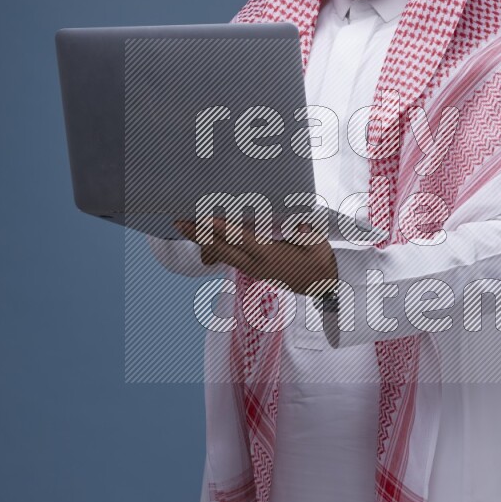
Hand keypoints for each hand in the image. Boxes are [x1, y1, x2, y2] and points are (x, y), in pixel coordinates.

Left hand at [174, 217, 337, 295]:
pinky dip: (211, 246)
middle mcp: (255, 264)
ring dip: (201, 240)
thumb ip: (308, 236)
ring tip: (183, 226)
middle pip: (221, 248)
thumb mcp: (318, 247)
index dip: (222, 228)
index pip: (240, 239)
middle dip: (200, 234)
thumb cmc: (319, 260)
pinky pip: (226, 256)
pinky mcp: (251, 268)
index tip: (205, 217)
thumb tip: (300, 226)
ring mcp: (251, 268)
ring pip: (220, 253)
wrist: (321, 284)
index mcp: (269, 255)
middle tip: (179, 221)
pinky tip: (201, 237)